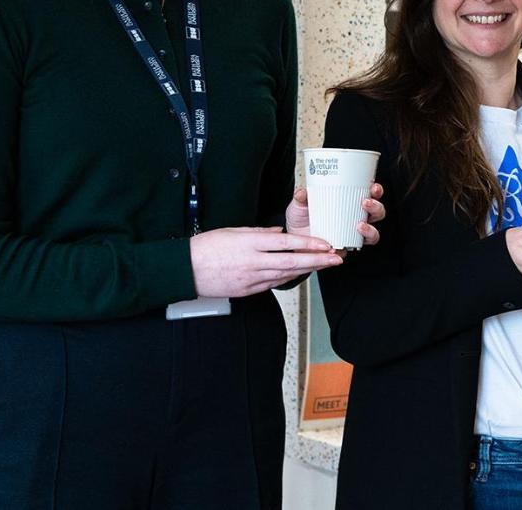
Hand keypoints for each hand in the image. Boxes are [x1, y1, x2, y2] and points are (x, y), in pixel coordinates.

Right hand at [190, 226, 341, 297]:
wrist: (185, 270)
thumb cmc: (206, 247)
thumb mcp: (233, 230)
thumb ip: (258, 232)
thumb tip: (278, 232)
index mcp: (250, 242)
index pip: (286, 243)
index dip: (308, 244)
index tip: (325, 243)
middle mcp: (253, 261)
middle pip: (292, 262)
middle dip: (317, 260)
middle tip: (336, 258)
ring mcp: (251, 278)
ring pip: (286, 275)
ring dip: (308, 270)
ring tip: (325, 265)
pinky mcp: (247, 291)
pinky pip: (273, 284)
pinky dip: (288, 278)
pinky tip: (300, 274)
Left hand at [284, 184, 385, 249]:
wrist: (293, 240)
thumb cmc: (301, 218)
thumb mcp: (299, 205)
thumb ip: (301, 197)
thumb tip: (302, 192)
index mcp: (349, 202)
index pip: (369, 195)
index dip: (376, 191)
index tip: (373, 187)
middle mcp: (355, 218)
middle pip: (377, 213)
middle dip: (376, 207)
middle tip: (365, 203)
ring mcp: (353, 235)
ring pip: (373, 234)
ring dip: (370, 230)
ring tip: (360, 225)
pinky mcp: (346, 248)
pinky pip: (355, 249)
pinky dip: (351, 247)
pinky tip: (340, 245)